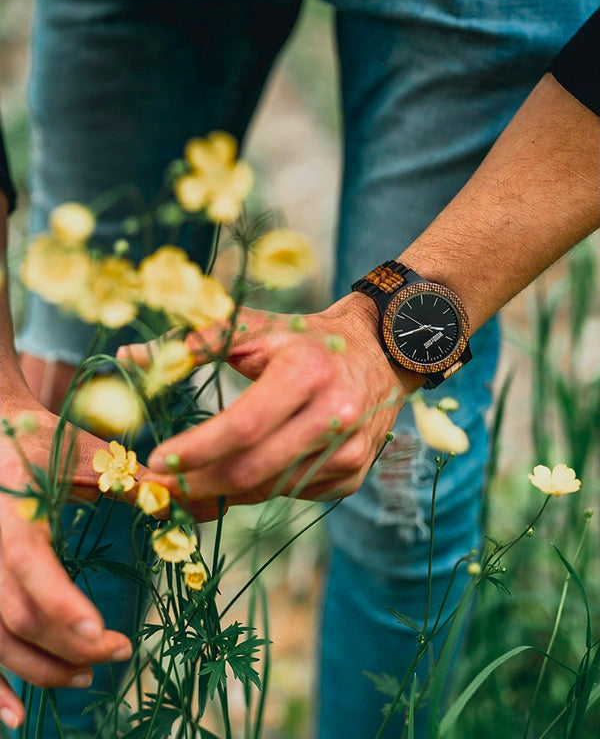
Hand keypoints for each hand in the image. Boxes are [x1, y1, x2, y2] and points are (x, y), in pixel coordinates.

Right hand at [0, 400, 133, 729]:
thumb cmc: (40, 440)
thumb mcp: (88, 455)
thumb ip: (137, 483)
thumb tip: (200, 503)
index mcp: (14, 515)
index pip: (29, 567)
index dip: (62, 604)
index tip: (101, 634)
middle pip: (18, 616)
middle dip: (70, 646)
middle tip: (121, 651)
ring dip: (39, 668)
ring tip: (86, 677)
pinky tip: (14, 715)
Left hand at [118, 294, 423, 514]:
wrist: (377, 353)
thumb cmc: (304, 339)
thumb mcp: (255, 328)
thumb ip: (193, 342)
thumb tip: (131, 356)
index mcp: (307, 372)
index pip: (244, 425)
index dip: (197, 449)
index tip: (155, 459)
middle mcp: (335, 416)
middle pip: (252, 470)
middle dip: (197, 483)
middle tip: (158, 485)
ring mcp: (349, 452)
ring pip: (268, 489)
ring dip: (223, 489)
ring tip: (191, 479)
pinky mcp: (354, 475)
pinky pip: (290, 493)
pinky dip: (258, 488)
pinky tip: (244, 469)